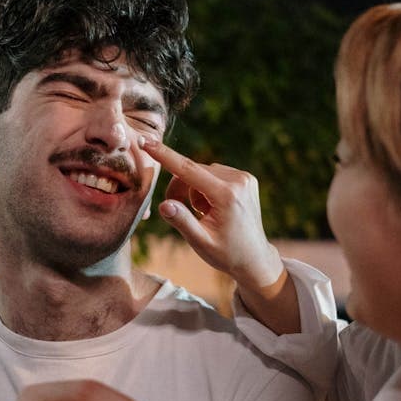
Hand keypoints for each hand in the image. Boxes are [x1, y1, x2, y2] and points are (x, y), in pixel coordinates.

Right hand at [143, 139, 283, 290]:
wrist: (254, 259)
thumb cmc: (226, 254)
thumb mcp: (201, 243)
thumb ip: (182, 222)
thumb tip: (164, 205)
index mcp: (227, 195)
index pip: (188, 170)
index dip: (164, 156)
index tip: (146, 142)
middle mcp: (238, 180)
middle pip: (193, 171)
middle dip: (179, 188)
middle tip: (176, 210)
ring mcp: (244, 177)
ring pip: (202, 172)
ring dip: (194, 190)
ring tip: (202, 214)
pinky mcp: (246, 178)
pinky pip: (214, 174)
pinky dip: (206, 188)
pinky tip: (213, 208)